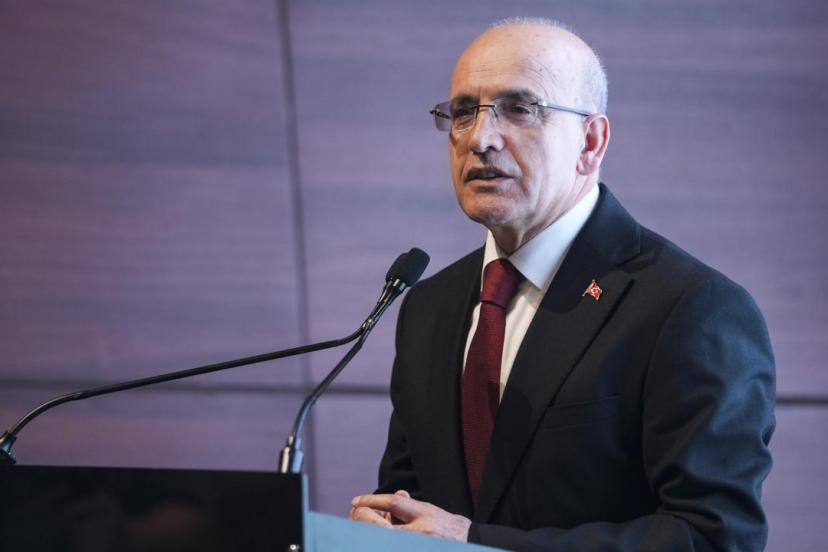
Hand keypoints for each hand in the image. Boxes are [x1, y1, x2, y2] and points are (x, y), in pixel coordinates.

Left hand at [349, 490, 470, 541]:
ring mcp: (420, 544)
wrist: (470, 543)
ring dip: (370, 535)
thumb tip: (395, 496)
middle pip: (383, 527)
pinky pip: (394, 545)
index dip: (372, 501)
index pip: (394, 504)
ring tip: (358, 529)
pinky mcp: (419, 548)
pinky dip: (382, 541)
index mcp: (425, 514)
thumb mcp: (430, 511)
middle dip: (365, 521)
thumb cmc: (448, 528)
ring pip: (386, 540)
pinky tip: (374, 538)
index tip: (355, 501)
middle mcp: (422, 531)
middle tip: (354, 517)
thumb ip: (411, 506)